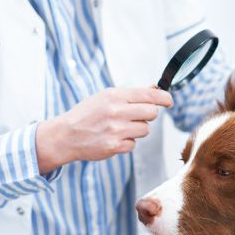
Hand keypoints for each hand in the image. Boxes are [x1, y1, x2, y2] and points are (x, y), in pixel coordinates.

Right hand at [35, 87, 172, 173]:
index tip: (169, 101)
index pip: (149, 94)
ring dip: (137, 130)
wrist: (65, 135)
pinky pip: (134, 144)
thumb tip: (155, 89)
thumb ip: (131, 95)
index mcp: (114, 96)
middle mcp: (116, 112)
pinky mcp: (115, 146)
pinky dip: (127, 142)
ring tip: (120, 128)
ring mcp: (116, 130)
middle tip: (138, 116)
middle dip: (149, 115)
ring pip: (145, 130)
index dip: (164, 97)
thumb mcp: (105, 97)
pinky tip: (113, 138)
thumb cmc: (87, 114)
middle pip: (152, 113)